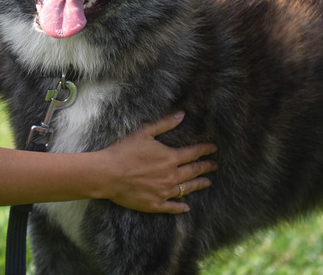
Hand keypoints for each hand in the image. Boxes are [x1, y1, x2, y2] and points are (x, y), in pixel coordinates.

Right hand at [99, 112, 216, 213]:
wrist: (108, 174)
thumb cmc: (124, 151)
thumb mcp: (144, 132)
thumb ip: (164, 124)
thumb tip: (182, 115)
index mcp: (170, 158)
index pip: (193, 153)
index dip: (205, 150)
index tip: (214, 149)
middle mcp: (171, 176)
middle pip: (193, 171)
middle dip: (206, 167)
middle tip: (215, 166)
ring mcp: (164, 192)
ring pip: (186, 189)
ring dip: (198, 185)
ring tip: (207, 183)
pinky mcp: (155, 204)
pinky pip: (172, 207)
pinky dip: (181, 207)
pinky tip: (186, 207)